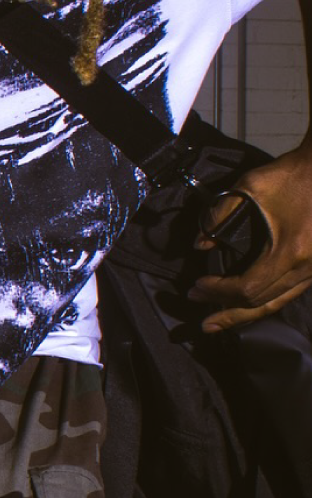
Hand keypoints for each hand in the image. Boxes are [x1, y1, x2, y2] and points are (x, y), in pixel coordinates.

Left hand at [190, 139, 311, 330]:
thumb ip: (219, 215)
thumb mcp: (249, 187)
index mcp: (290, 250)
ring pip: (279, 303)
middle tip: (204, 322)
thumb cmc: (293, 174)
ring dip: (248, 313)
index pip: (248, 288)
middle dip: (229, 313)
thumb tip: (199, 244)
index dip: (219, 292)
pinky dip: (266, 301)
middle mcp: (306, 266)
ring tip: (221, 320)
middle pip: (263, 304)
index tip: (197, 287)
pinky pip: (289, 293)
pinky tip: (249, 304)